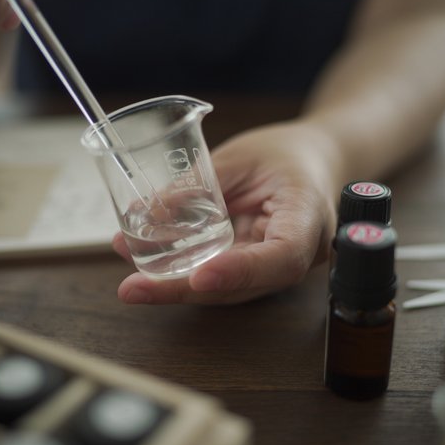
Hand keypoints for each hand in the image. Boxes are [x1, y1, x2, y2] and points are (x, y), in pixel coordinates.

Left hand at [114, 121, 337, 304]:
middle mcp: (298, 254)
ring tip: (131, 282)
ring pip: (225, 290)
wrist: (312, 162)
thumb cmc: (286, 153)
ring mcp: (275, 268)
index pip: (282, 256)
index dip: (240, 272)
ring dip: (174, 287)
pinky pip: (218, 278)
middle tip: (134, 289)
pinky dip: (182, 275)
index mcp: (308, 216)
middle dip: (184, 290)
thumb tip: (150, 213)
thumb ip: (199, 185)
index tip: (198, 277)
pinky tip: (145, 269)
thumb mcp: (241, 156)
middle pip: (242, 286)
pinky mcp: (253, 269)